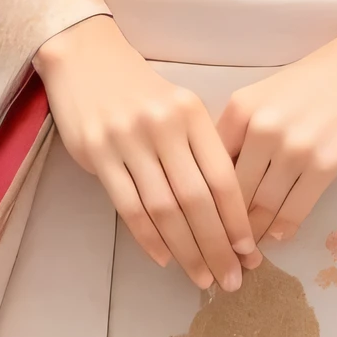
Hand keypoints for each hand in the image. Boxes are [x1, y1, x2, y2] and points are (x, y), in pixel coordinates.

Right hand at [34, 15, 258, 290]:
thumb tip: (224, 212)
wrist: (86, 57)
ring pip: (164, 208)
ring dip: (186, 249)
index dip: (237, 218)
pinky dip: (148, 238)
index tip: (249, 251)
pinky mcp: (97, 152)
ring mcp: (128, 139)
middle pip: (196, 199)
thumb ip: (198, 150)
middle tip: (232, 278)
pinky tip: (164, 258)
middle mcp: (163, 125)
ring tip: (202, 277)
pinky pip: (129, 206)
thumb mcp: (178, 106)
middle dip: (217, 245)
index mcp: (191, 112)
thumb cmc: (141, 90)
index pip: (222, 175)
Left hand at [216, 23, 336, 246]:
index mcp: (239, 109)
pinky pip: (295, 209)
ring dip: (254, 234)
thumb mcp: (263, 97)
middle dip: (226, 228)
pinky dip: (283, 228)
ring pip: (263, 206)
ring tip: (249, 252)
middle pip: (233, 192)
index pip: (210, 166)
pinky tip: (278, 234)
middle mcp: (261, 128)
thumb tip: (218, 183)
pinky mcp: (324, 165)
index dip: (205, 201)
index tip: (203, 224)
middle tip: (223, 250)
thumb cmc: (312, 82)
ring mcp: (293, 147)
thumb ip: (240, 134)